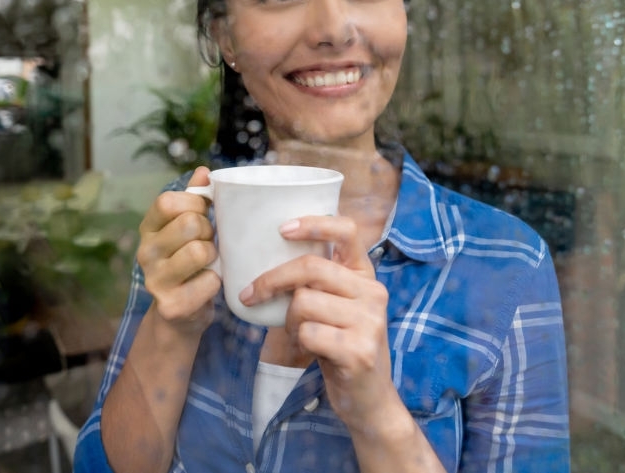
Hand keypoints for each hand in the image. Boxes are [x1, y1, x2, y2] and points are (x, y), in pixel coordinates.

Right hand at [136, 166, 220, 334]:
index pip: (167, 201)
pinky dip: (216, 282)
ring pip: (200, 251)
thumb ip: (194, 199)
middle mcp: (144, 252)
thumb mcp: (187, 229)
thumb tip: (204, 171)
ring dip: (214, 256)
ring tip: (208, 263)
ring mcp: (154, 280)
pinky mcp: (171, 305)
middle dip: (208, 231)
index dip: (194, 203)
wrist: (179, 316)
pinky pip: (209, 281)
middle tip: (207, 242)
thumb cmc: (188, 263)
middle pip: (189, 223)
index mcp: (148, 228)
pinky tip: (207, 286)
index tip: (204, 213)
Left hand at [239, 215, 397, 431]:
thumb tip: (266, 257)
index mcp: (365, 275)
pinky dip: (298, 342)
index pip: (347, 231)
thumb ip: (318, 282)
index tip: (283, 228)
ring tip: (297, 334)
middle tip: (251, 295)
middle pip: (310, 267)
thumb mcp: (336, 307)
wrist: (369, 399)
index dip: (314, 224)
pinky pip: (307, 332)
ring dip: (288, 321)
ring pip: (303, 301)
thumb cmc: (341, 346)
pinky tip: (309, 351)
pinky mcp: (359, 350)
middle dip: (272, 280)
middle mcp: (373, 292)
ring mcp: (369, 321)